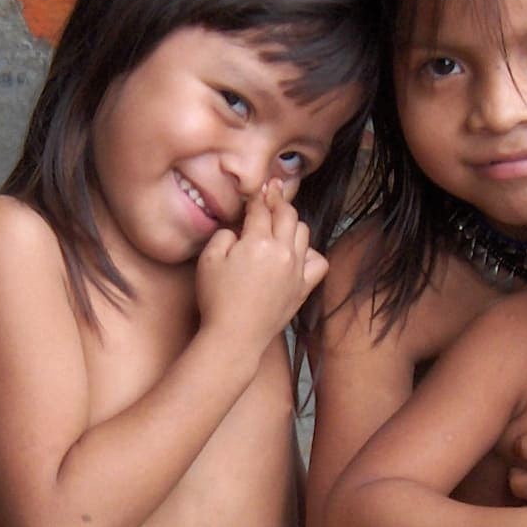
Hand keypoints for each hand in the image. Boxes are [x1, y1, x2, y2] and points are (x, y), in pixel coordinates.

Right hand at [196, 181, 325, 347]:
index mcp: (258, 242)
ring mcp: (297, 270)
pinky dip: (310, 253)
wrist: (234, 336)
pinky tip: (297, 254)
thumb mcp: (208, 259)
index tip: (257, 189)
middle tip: (271, 193)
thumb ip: (225, 234)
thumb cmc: (217, 299)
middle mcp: (283, 252)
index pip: (261, 209)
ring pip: (304, 232)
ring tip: (280, 223)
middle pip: (287, 214)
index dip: (257, 196)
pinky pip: (318, 261)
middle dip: (278, 200)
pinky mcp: (303, 288)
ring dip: (292, 223)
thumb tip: (239, 229)